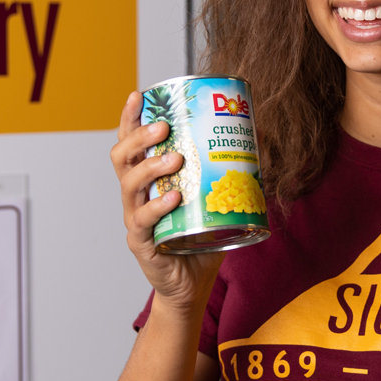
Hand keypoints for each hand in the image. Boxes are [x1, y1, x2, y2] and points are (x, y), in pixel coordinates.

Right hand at [110, 92, 224, 312]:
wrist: (192, 285)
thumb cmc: (202, 238)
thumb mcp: (215, 197)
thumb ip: (230, 169)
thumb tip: (258, 136)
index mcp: (147, 179)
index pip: (131, 143)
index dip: (130, 118)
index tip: (139, 95)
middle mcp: (135, 195)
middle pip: (122, 158)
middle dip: (139, 137)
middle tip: (164, 127)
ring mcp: (135, 219)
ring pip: (129, 185)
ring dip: (151, 167)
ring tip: (175, 159)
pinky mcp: (141, 242)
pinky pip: (143, 221)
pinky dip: (157, 207)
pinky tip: (174, 197)